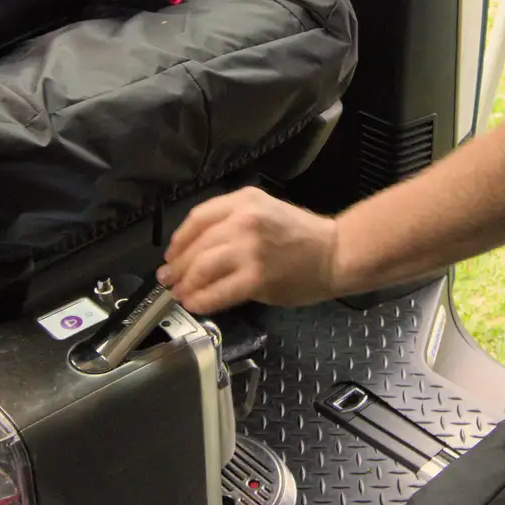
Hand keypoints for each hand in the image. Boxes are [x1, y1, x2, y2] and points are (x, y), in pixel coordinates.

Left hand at [157, 187, 341, 314]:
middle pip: (196, 245)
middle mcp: (244, 220)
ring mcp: (250, 249)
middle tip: (169, 280)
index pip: (198, 218)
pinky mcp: (256, 278)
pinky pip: (218, 292)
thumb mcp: (266, 212)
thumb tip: (195, 252)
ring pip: (201, 268)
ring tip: (180, 294)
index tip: (171, 256)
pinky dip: (201, 300)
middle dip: (177, 267)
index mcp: (244, 200)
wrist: (336, 253)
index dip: (179, 241)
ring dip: (185, 285)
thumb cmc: (303, 237)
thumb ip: (233, 223)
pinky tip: (196, 304)